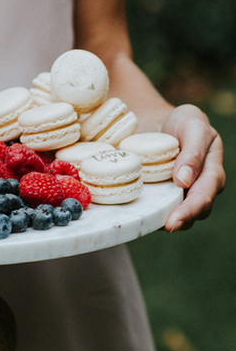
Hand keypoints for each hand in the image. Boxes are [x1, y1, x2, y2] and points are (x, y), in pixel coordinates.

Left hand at [161, 104, 224, 231]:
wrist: (163, 125)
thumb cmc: (183, 124)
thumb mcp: (193, 126)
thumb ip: (193, 152)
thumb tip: (184, 181)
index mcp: (212, 172)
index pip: (204, 195)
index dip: (191, 209)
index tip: (174, 220)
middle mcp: (200, 188)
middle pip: (195, 211)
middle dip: (182, 220)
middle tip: (167, 226)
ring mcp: (182, 195)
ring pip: (178, 215)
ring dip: (164, 219)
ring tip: (149, 222)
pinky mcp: (164, 198)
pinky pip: (159, 210)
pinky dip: (150, 214)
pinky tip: (137, 216)